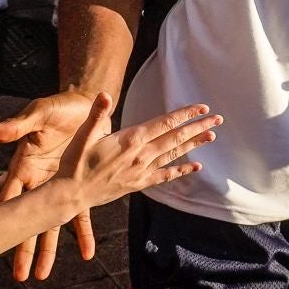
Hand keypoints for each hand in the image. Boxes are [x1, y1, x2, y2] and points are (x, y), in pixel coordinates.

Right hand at [0, 89, 97, 280]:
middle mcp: (37, 182)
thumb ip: (16, 126)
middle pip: (27, 218)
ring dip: (47, 248)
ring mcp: (56, 187)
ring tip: (41, 274)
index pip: (8, 196)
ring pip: (50, 223)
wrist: (87, 104)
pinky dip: (83, 233)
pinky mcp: (77, 186)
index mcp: (23, 165)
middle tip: (18, 273)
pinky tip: (86, 252)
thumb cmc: (58, 107)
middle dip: (22, 245)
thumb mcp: (38, 113)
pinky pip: (80, 214)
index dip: (2, 217)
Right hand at [46, 93, 217, 224]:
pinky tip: (196, 167)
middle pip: (176, 137)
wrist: (71, 194)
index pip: (165, 123)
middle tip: (217, 118)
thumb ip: (96, 114)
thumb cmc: (75, 163)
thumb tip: (104, 94)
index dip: (185, 114)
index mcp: (131, 140)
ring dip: (194, 144)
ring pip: (174, 154)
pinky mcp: (138, 184)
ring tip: (212, 136)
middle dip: (198, 126)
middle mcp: (141, 155)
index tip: (202, 107)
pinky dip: (181, 171)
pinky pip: (165, 176)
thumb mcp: (83, 135)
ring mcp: (142, 171)